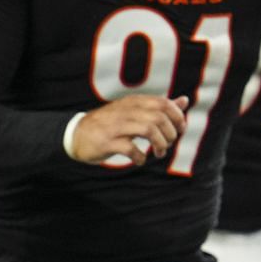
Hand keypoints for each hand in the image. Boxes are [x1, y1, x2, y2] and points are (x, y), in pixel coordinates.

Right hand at [68, 96, 187, 167]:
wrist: (76, 134)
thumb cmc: (110, 124)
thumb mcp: (134, 111)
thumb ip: (159, 107)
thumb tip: (185, 101)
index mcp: (134, 102)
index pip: (164, 103)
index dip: (177, 117)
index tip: (179, 130)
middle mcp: (126, 111)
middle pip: (159, 117)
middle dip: (169, 134)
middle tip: (167, 144)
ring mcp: (116, 126)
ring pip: (148, 129)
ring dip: (159, 144)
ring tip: (158, 153)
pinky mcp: (107, 142)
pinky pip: (130, 148)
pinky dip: (140, 157)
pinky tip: (139, 161)